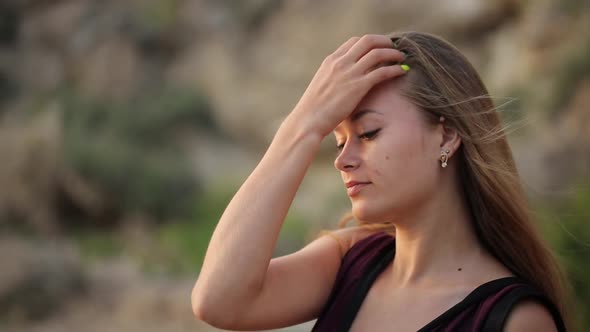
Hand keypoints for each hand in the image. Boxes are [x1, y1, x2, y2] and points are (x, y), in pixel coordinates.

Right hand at [290, 34, 407, 137]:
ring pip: (377, 53)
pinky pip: (382, 72)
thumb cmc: (314, 110)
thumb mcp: (322, 86)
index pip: (354, 42)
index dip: (370, 42)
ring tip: (401, 58)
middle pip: (368, 41)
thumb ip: (334, 78)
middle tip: (394, 48)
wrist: (308, 120)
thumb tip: (345, 82)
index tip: (379, 48)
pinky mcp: (358, 86)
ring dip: (393, 53)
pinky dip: (395, 69)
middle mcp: (340, 63)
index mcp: (331, 60)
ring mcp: (349, 73)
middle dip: (384, 41)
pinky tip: (402, 71)